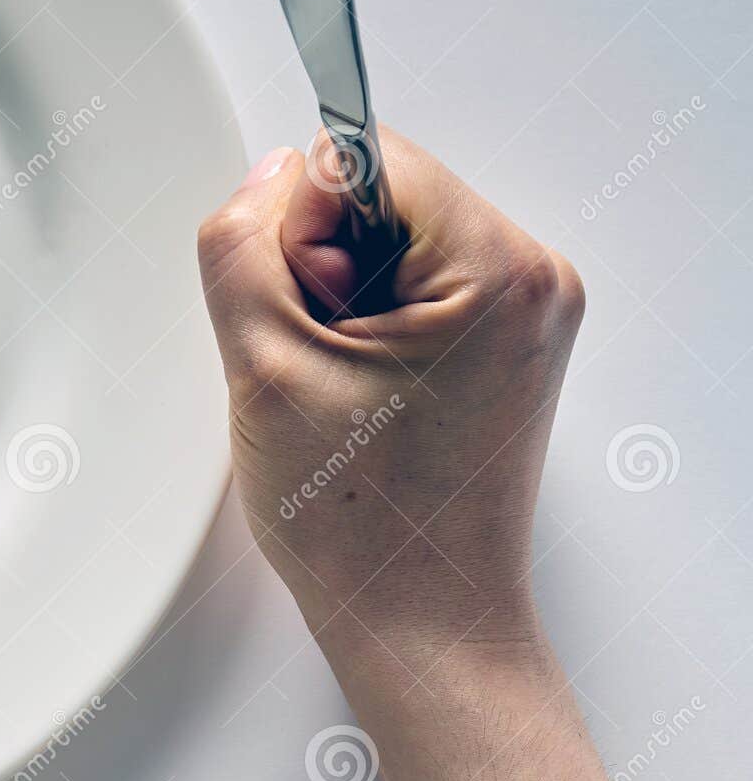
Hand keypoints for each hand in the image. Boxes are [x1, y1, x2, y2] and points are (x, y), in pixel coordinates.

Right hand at [197, 127, 584, 691]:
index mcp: (499, 270)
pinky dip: (372, 319)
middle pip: (385, 191)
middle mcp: (535, 278)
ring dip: (344, 295)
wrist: (423, 626)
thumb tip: (268, 175)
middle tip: (324, 362)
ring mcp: (530, 312)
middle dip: (324, 262)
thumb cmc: (364, 528)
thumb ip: (244, 243)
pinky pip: (418, 281)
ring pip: (394, 238)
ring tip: (345, 387)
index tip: (309, 315)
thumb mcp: (263, 366)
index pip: (366, 155)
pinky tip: (365, 392)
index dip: (303, 226)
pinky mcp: (510, 343)